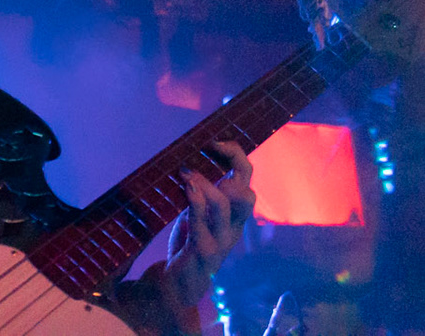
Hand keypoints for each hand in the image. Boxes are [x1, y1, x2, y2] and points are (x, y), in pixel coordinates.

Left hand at [163, 141, 255, 313]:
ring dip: (205, 183)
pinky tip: (186, 187)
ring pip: (225, 204)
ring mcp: (221, 240)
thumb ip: (203, 191)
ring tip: (186, 172)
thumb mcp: (198, 212)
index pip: (246, 177)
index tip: (214, 140)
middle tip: (210, 148)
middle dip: (233, 163)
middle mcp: (234, 225)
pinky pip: (203, 223)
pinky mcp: (204, 252)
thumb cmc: (189, 242)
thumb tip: (190, 158)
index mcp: (235, 212)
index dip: (235, 154)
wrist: (178, 284)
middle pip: (246, 190)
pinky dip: (196, 201)